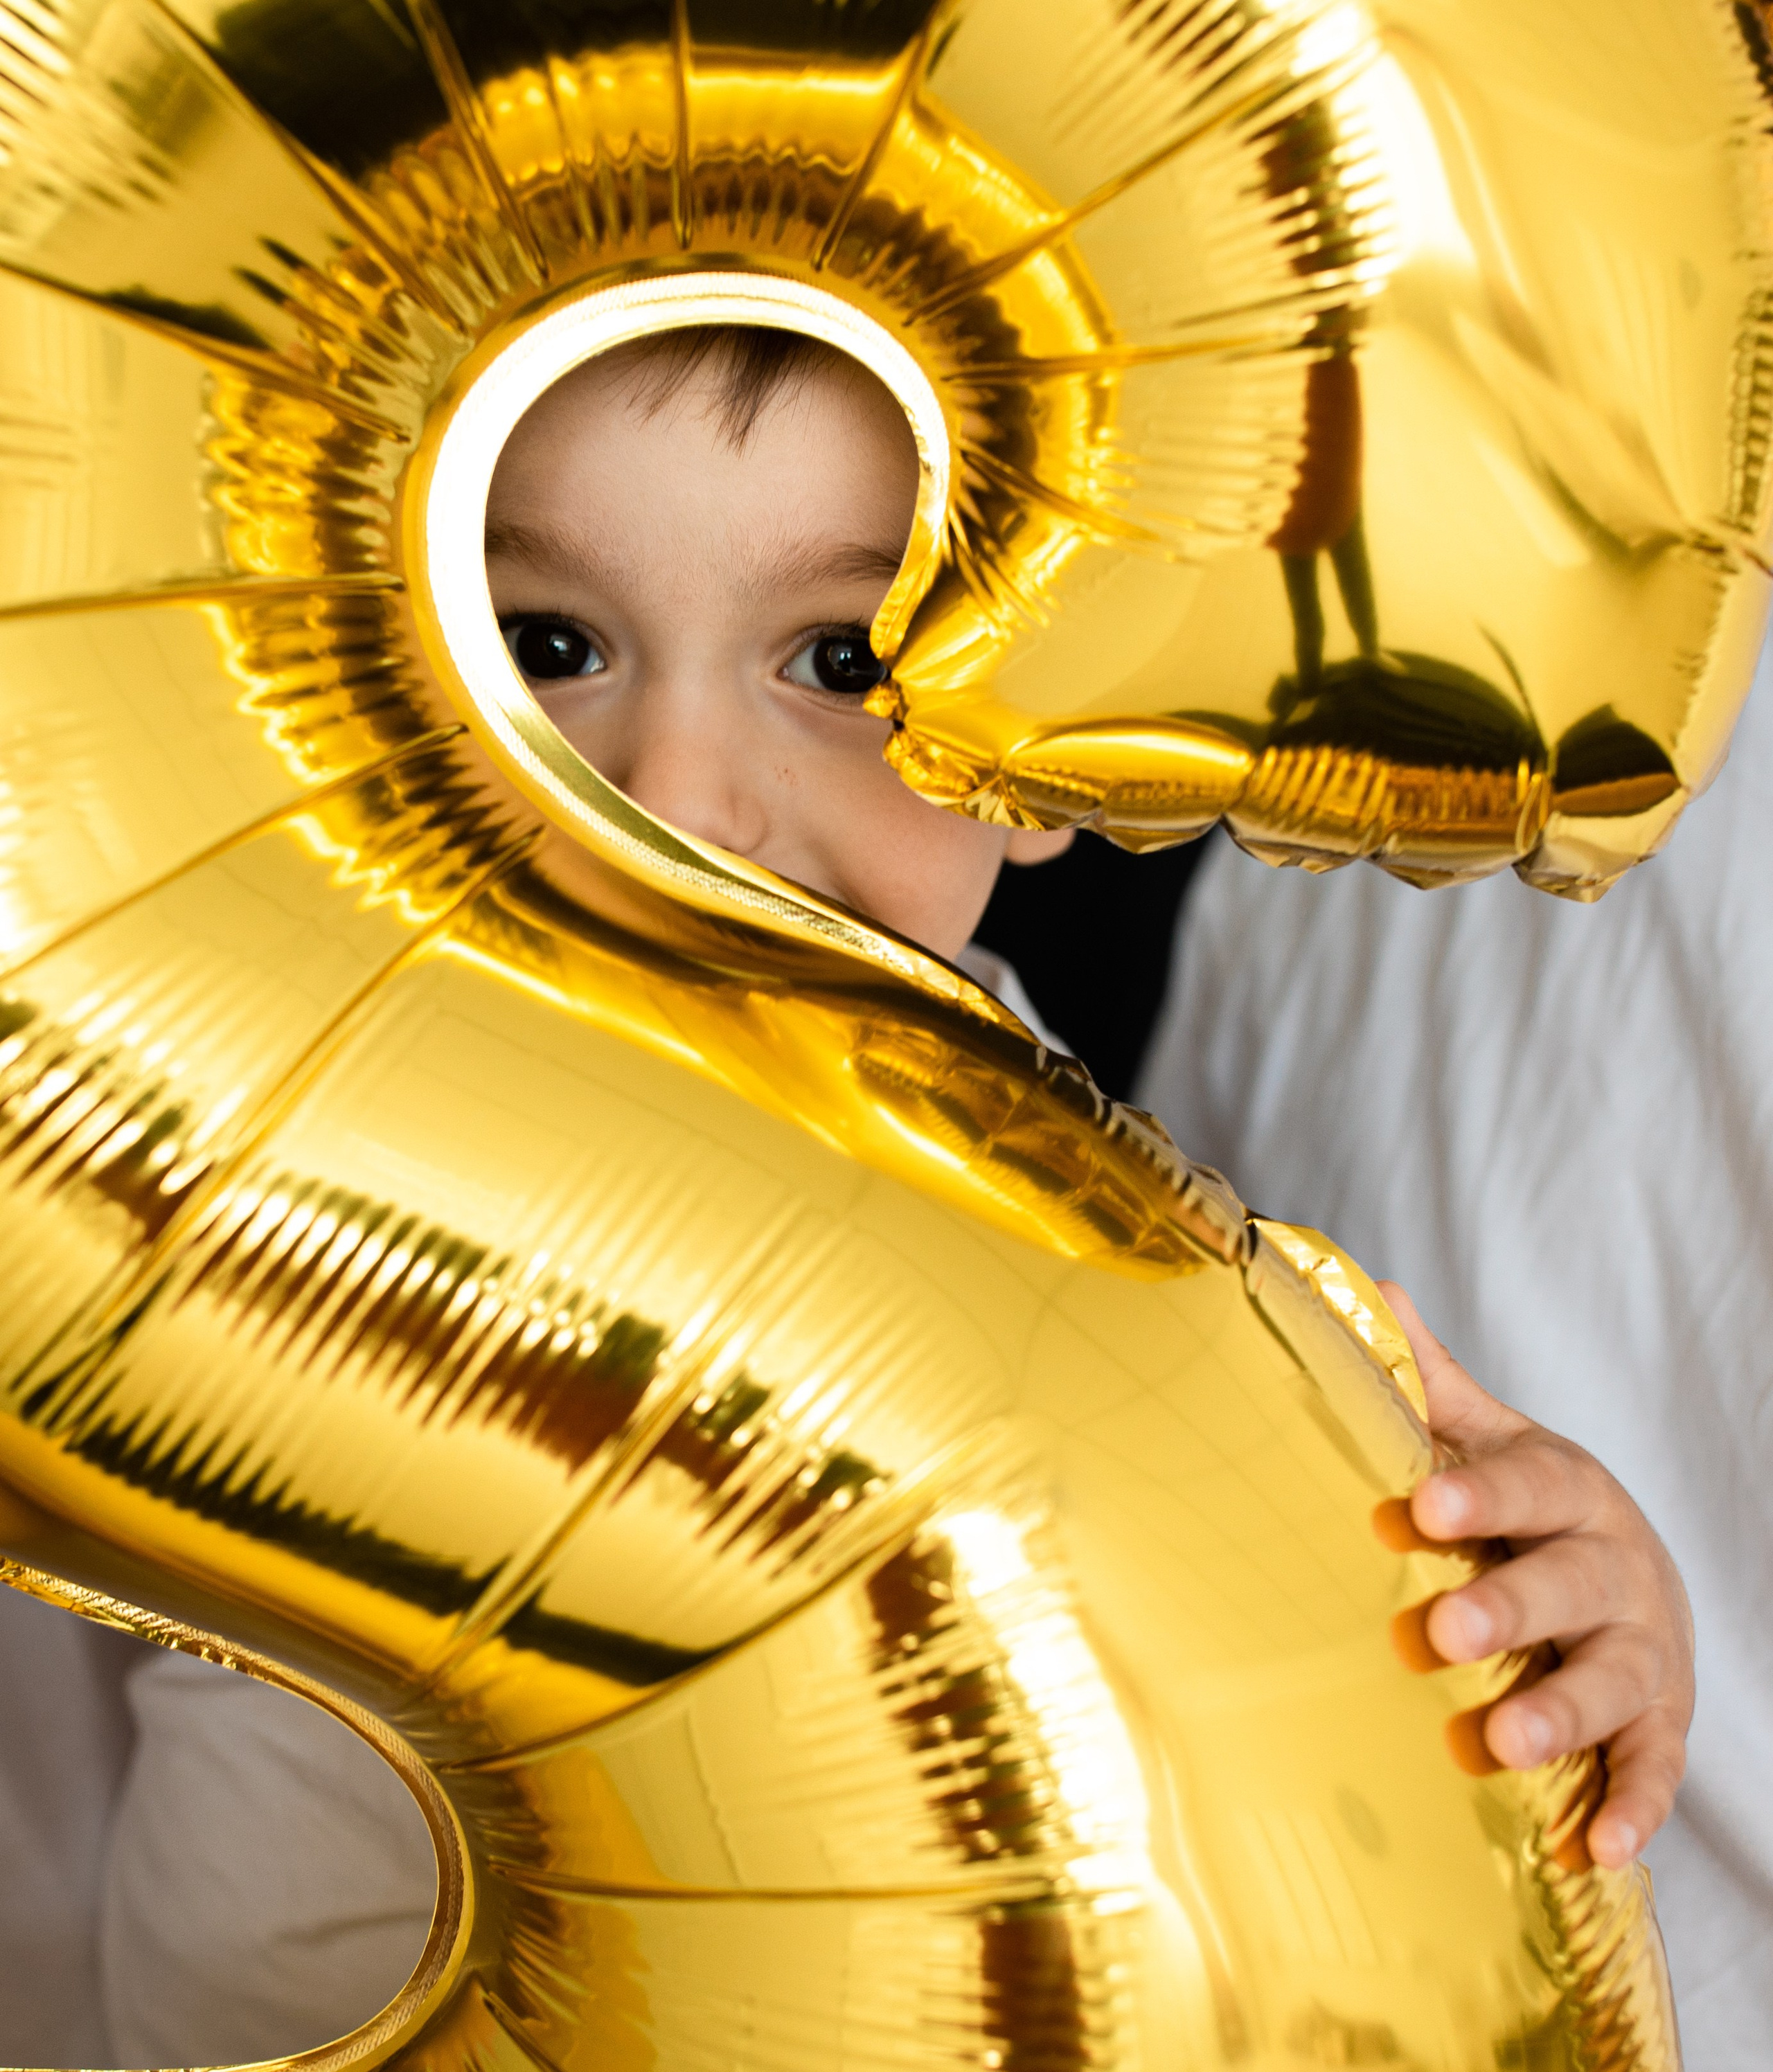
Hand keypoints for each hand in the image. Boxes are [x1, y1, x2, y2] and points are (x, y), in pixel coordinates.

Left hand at [1379, 1281, 1693, 1868]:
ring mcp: (1642, 1651)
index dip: (1479, 1494)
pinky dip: (1631, 1808)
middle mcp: (1614, 1568)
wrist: (1631, 1575)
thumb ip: (1433, 1382)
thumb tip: (1371, 1291)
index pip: (1526, 1486)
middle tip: (1442, 1631)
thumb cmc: (1530, 1506)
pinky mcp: (1660, 1727)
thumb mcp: (1493, 1440)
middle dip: (1510, 1608)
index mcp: (1565, 1490)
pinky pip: (1652, 1770)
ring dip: (1561, 1714)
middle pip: (1568, 1586)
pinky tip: (1597, 1849)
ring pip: (1611, 1681)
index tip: (1423, 1507)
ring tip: (1504, 1745)